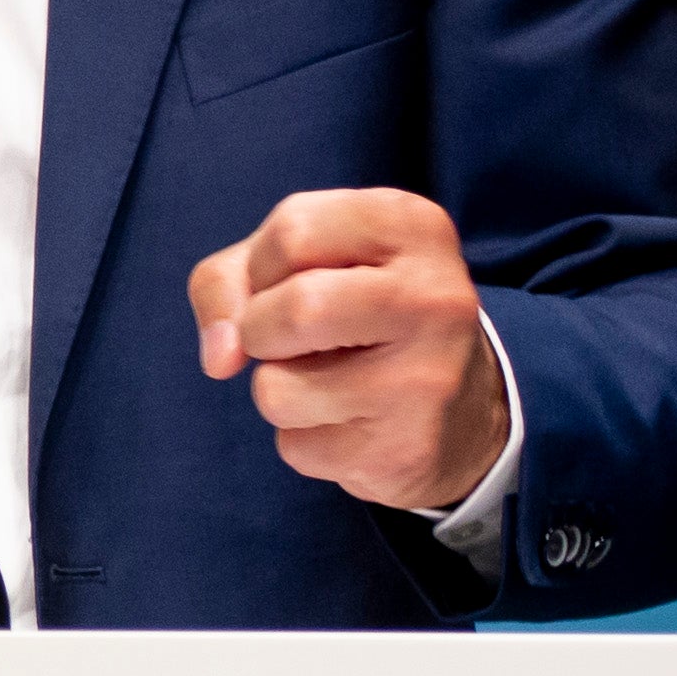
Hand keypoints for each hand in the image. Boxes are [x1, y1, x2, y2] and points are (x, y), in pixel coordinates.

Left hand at [190, 187, 507, 511]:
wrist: (456, 410)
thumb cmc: (352, 313)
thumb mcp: (296, 265)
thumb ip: (230, 281)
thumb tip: (220, 358)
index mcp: (412, 226)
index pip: (293, 230)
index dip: (263, 266)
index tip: (292, 281)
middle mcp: (435, 296)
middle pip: (296, 308)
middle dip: (260, 330)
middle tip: (291, 339)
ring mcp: (428, 379)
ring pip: (277, 389)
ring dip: (277, 389)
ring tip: (329, 380)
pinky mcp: (406, 449)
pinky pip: (297, 447)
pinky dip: (302, 438)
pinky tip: (351, 422)